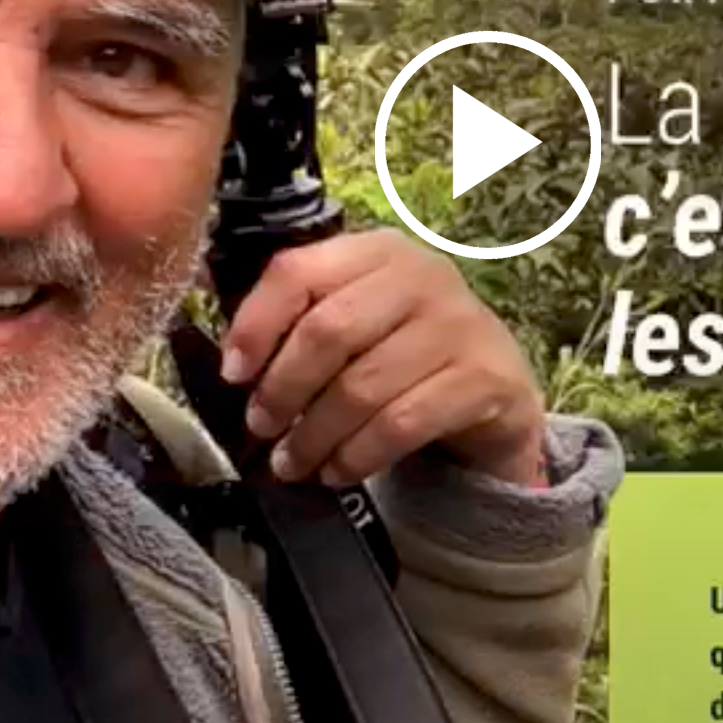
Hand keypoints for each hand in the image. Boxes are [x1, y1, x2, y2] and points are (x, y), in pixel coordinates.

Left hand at [219, 229, 547, 487]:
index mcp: (377, 251)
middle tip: (261, 429)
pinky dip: (358, 455)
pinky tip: (337, 471)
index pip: (298, 271)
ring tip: (292, 463)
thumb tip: (226, 347)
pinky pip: (402, 424)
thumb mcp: (357, 317)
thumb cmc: (404, 350)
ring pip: (362, 387)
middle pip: (329, 331)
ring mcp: (459, 325)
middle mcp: (422, 275)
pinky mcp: (484, 378)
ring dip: (315, 435)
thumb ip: (299, 317)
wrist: (496, 387)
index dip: (256, 324)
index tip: (233, 376)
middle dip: (283, 389)